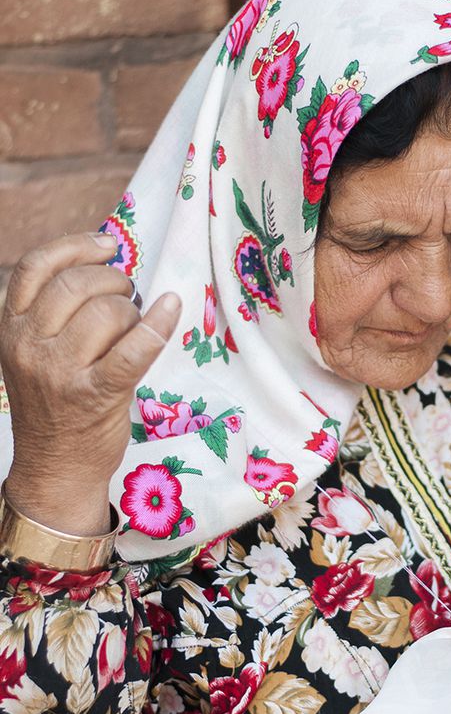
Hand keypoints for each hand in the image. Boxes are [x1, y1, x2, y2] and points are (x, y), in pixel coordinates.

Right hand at [0, 234, 180, 534]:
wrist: (55, 468)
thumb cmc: (57, 404)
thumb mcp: (35, 351)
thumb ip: (53, 312)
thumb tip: (104, 261)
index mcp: (10, 328)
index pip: (37, 267)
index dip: (76, 246)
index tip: (107, 246)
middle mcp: (28, 345)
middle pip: (76, 284)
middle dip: (113, 282)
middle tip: (128, 299)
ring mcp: (59, 372)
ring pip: (106, 312)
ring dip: (133, 312)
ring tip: (134, 328)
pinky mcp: (94, 395)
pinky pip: (132, 349)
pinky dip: (157, 325)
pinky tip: (171, 308)